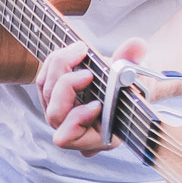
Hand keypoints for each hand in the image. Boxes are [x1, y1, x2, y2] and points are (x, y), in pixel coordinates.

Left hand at [37, 37, 148, 153]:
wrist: (127, 85)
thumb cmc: (133, 89)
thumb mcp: (137, 79)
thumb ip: (134, 64)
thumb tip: (136, 45)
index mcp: (96, 136)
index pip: (66, 137)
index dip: (77, 120)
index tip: (98, 104)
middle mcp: (73, 128)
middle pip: (55, 112)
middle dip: (68, 87)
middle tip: (89, 72)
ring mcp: (61, 113)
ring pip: (46, 91)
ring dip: (60, 68)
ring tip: (82, 50)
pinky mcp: (53, 96)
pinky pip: (44, 80)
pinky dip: (55, 63)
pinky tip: (74, 52)